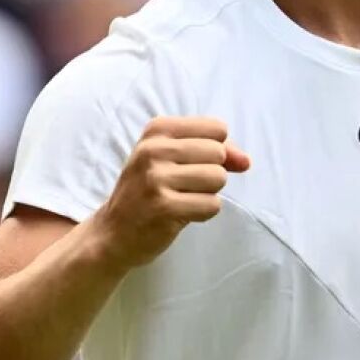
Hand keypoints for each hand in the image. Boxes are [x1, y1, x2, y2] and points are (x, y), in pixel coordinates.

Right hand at [92, 117, 250, 269]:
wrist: (113, 231)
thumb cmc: (147, 190)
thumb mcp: (171, 159)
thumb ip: (212, 152)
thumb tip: (246, 161)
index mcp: (157, 130)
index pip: (217, 128)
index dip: (218, 149)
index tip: (198, 163)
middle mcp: (154, 149)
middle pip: (219, 153)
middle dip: (212, 172)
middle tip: (185, 185)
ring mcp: (157, 178)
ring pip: (218, 178)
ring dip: (208, 193)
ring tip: (183, 198)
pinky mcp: (164, 207)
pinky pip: (212, 205)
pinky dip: (203, 212)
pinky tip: (182, 213)